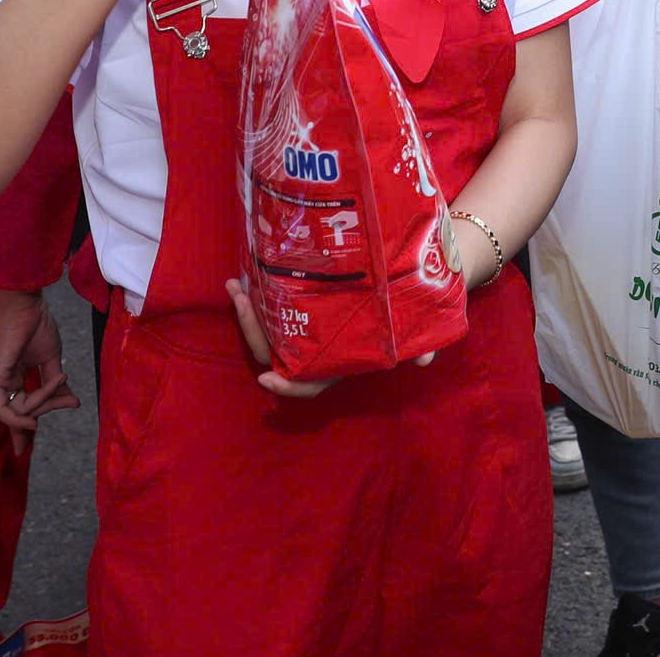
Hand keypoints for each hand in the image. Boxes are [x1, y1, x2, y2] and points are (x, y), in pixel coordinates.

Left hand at [0, 287, 79, 452]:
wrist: (29, 306)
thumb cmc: (38, 326)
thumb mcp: (52, 360)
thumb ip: (56, 384)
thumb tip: (71, 402)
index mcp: (16, 378)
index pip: (19, 410)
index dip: (22, 431)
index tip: (26, 449)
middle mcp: (4, 383)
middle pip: (19, 414)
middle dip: (43, 418)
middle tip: (71, 404)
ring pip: (14, 412)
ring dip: (39, 410)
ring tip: (59, 399)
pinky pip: (2, 408)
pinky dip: (14, 419)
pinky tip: (32, 422)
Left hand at [225, 277, 434, 397]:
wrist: (409, 284)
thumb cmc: (407, 313)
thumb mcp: (417, 328)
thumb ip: (421, 345)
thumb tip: (425, 361)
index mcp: (337, 362)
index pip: (309, 384)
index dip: (288, 386)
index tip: (267, 378)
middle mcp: (315, 349)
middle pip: (275, 353)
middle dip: (252, 331)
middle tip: (241, 299)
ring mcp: (304, 328)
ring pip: (267, 330)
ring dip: (247, 312)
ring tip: (234, 284)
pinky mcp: (299, 306)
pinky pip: (271, 308)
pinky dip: (257, 296)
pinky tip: (247, 274)